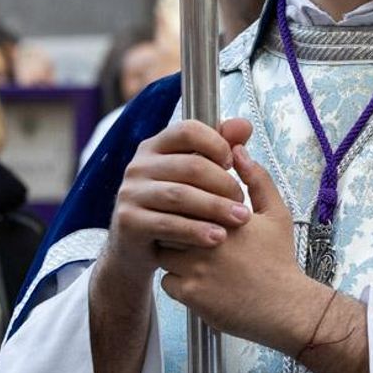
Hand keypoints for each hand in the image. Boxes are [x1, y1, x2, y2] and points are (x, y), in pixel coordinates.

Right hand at [99, 118, 253, 278]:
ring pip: (181, 194)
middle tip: (243, 203)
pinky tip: (217, 237)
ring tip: (240, 219)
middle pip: (191, 165)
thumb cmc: (172, 206)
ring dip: (216, 207)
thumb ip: (219, 148)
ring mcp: (130, 192)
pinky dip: (196, 230)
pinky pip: (168, 223)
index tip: (233, 164)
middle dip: (224, 184)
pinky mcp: (128, 221)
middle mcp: (139, 165)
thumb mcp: (193, 176)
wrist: (136, 246)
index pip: (188, 130)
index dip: (216, 144)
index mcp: (155, 146)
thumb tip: (244, 125)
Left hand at [158, 142, 332, 354]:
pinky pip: (166, 282)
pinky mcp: (190, 294)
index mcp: (225, 215)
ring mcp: (196, 267)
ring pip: (163, 253)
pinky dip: (176, 282)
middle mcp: (207, 239)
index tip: (192, 208)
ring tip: (192, 257)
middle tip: (186, 232)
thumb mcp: (276, 213)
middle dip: (175, 226)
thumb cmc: (278, 259)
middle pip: (170, 222)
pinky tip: (197, 281)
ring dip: (172, 254)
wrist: (283, 307)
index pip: (186, 197)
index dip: (186, 202)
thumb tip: (237, 150)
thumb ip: (256, 178)